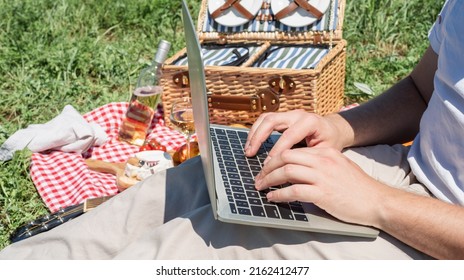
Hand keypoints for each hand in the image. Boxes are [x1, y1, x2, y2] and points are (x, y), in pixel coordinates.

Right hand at [245, 110, 350, 159]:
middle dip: (258, 138)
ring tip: (248, 149)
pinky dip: (256, 131)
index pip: (288, 136)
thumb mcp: (324, 151)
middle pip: (271, 121)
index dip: (276, 151)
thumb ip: (307, 158)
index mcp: (310, 122)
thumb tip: (289, 169)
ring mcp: (289, 114)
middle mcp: (298, 114)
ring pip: (265, 118)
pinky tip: (252, 144)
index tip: (267, 164)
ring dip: (254, 134)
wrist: (333, 130)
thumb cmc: (330, 142)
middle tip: (250, 153)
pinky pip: (265, 120)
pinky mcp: (283, 117)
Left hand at [254, 147, 386, 226]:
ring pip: (286, 171)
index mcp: (325, 152)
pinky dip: (279, 194)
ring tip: (261, 187)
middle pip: (285, 157)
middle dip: (267, 167)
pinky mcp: (323, 193)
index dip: (274, 158)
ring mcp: (323, 176)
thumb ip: (318, 164)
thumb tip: (295, 169)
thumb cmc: (357, 187)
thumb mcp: (338, 166)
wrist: (376, 201)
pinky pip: (294, 191)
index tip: (266, 167)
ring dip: (269, 179)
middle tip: (258, 177)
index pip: (292, 150)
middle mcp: (322, 160)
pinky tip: (273, 198)